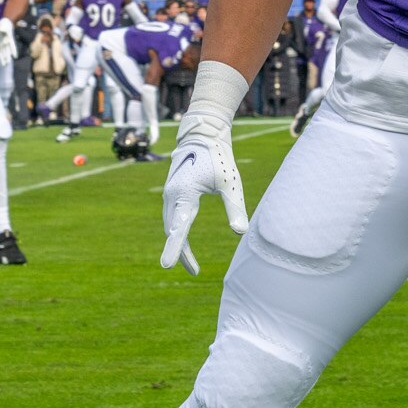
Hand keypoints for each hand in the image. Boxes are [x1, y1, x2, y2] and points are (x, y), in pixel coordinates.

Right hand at [158, 117, 246, 273]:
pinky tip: (184, 243)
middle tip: (195, 272)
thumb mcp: (231, 183)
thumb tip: (241, 232)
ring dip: (178, 244)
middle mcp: (172, 195)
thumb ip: (234, 208)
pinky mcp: (171, 193)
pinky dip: (177, 232)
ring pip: (171, 225)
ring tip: (192, 265)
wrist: (203, 136)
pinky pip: (172, 218)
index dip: (174, 248)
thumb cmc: (220, 158)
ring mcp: (169, 194)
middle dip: (180, 252)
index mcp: (185, 193)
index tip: (166, 266)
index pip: (179, 227)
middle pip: (172, 231)